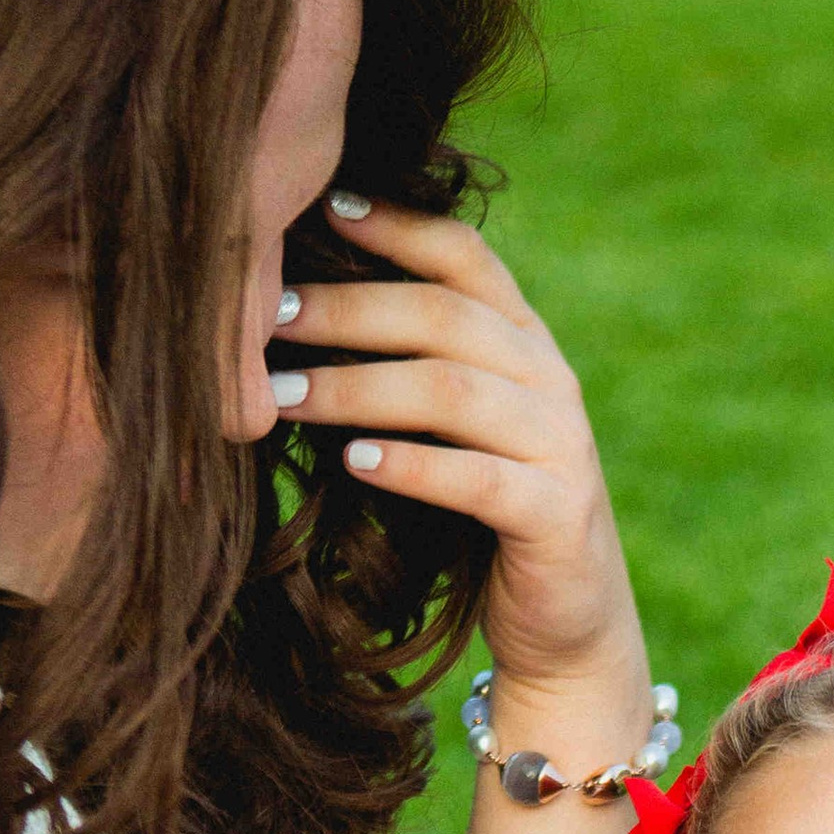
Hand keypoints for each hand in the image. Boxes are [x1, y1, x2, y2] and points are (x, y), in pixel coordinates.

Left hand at [281, 199, 638, 692]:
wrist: (567, 623)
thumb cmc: (485, 519)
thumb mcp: (453, 430)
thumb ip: (410, 369)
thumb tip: (289, 313)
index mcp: (525, 344)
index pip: (464, 257)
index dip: (396, 225)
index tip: (320, 210)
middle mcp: (550, 380)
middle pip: (444, 316)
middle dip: (346, 310)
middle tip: (266, 315)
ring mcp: (561, 446)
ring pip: (453, 390)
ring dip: (358, 387)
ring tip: (283, 395)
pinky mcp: (556, 516)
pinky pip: (478, 478)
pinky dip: (413, 465)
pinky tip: (354, 462)